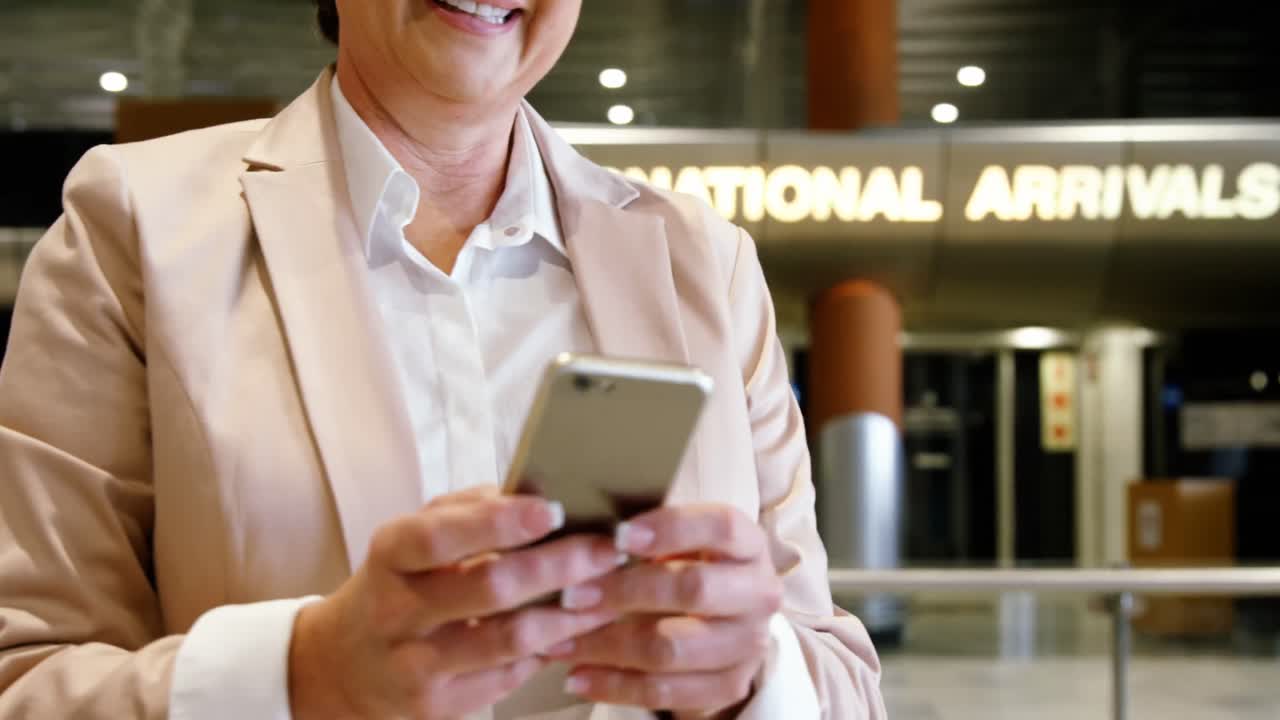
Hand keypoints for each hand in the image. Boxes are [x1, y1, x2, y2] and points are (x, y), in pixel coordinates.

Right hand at [288, 486, 626, 719]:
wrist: (346, 665)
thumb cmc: (399, 583)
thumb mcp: (416, 536)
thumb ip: (470, 511)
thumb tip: (538, 491)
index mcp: (391, 555)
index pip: (440, 536)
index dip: (498, 523)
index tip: (552, 509)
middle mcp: (397, 612)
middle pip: (489, 589)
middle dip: (559, 566)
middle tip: (608, 548)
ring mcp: (415, 665)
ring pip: (509, 639)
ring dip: (569, 614)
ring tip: (610, 590)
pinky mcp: (438, 706)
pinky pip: (510, 676)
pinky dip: (552, 649)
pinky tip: (579, 628)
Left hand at [548, 505, 782, 717]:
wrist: (726, 622)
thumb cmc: (688, 567)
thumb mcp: (682, 541)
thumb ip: (647, 536)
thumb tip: (584, 535)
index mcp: (749, 545)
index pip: (721, 527)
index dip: (671, 528)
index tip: (617, 535)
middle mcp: (759, 593)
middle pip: (694, 589)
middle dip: (626, 592)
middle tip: (572, 595)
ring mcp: (748, 644)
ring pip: (672, 647)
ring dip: (608, 645)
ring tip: (560, 642)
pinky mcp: (728, 685)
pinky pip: (666, 692)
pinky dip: (616, 685)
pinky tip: (579, 676)